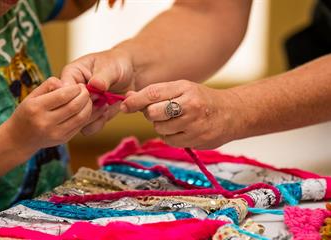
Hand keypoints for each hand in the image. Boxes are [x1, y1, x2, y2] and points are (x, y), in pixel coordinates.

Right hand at [4, 77, 91, 150]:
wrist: (20, 139)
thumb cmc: (27, 113)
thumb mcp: (32, 96)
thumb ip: (48, 85)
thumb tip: (66, 83)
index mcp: (36, 108)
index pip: (63, 95)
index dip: (75, 89)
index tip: (79, 85)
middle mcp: (45, 122)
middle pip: (74, 106)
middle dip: (84, 96)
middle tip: (86, 90)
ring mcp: (55, 133)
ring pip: (81, 117)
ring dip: (88, 106)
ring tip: (87, 99)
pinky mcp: (63, 140)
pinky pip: (80, 126)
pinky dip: (86, 115)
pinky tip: (84, 109)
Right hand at [60, 49, 134, 135]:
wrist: (130, 74)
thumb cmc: (116, 64)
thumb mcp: (110, 66)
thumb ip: (102, 76)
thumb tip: (96, 85)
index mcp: (71, 74)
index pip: (63, 90)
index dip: (78, 96)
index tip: (96, 92)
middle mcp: (71, 92)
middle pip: (68, 110)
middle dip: (87, 107)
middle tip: (102, 99)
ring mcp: (78, 106)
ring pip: (77, 122)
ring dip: (93, 117)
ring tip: (106, 104)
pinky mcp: (88, 117)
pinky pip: (87, 128)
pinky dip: (99, 123)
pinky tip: (107, 111)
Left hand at [121, 80, 243, 148]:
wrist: (233, 113)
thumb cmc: (203, 99)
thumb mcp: (182, 89)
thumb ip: (156, 93)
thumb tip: (127, 97)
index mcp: (185, 88)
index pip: (153, 93)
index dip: (135, 100)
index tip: (125, 105)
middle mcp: (190, 105)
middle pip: (153, 113)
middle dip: (151, 115)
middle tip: (161, 112)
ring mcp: (194, 124)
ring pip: (160, 129)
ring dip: (162, 126)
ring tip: (176, 121)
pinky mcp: (197, 140)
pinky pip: (170, 141)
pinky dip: (171, 136)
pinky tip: (182, 130)